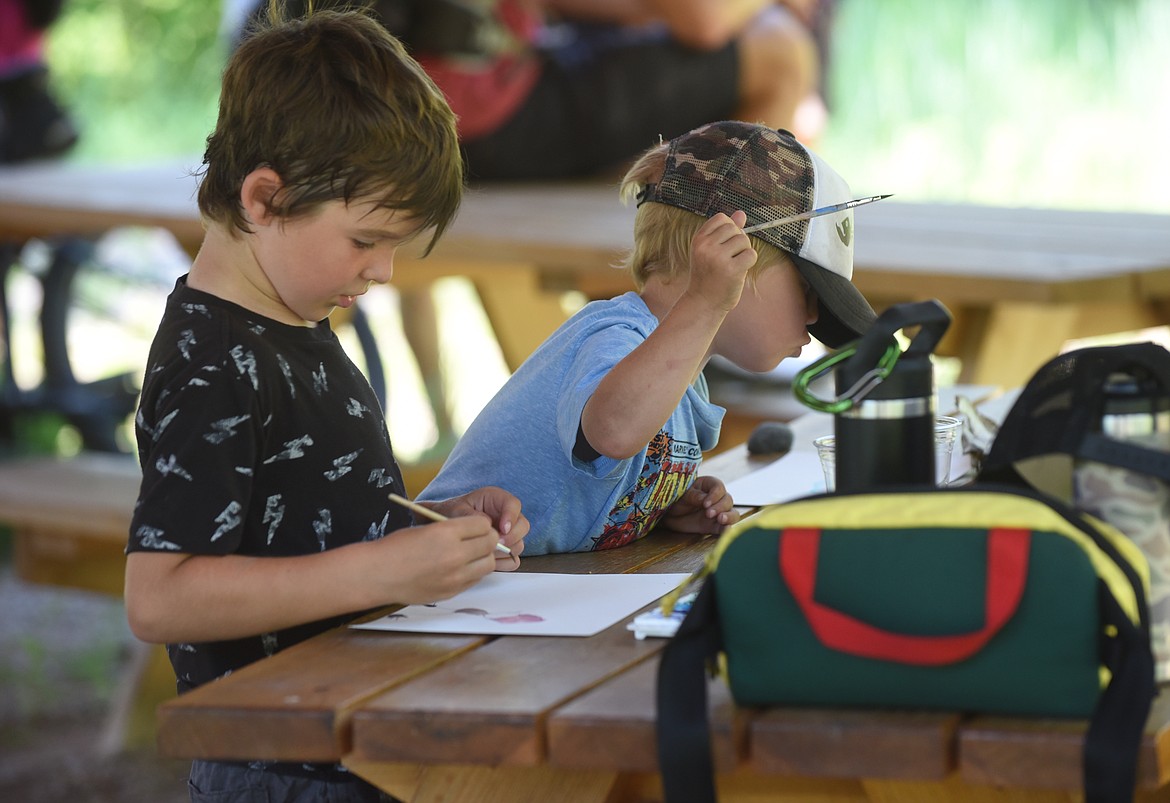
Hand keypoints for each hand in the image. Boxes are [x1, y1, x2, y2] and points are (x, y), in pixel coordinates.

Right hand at [368, 515, 502, 603]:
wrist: (378, 575)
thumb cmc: (396, 548)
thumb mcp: (426, 528)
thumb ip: (453, 529)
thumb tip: (478, 531)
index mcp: (446, 532)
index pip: (483, 524)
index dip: (481, 524)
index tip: (475, 526)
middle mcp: (454, 554)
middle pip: (490, 543)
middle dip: (487, 539)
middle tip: (478, 539)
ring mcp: (455, 576)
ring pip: (488, 564)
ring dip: (483, 557)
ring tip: (471, 555)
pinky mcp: (452, 591)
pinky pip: (475, 579)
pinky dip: (473, 572)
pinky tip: (460, 568)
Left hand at [428, 486, 528, 568]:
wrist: (443, 527)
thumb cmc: (451, 514)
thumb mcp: (457, 510)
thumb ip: (472, 515)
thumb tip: (488, 525)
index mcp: (496, 500)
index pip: (513, 504)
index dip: (511, 516)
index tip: (503, 528)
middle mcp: (505, 516)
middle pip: (523, 525)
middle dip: (512, 537)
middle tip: (497, 544)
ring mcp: (507, 534)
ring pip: (520, 544)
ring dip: (507, 551)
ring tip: (488, 553)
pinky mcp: (504, 549)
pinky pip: (513, 559)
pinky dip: (504, 562)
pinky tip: (490, 561)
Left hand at [659, 475, 740, 533]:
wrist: (669, 515)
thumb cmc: (676, 499)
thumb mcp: (682, 495)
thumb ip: (694, 497)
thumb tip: (705, 500)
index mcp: (709, 485)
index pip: (718, 487)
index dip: (715, 495)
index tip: (705, 504)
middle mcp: (717, 498)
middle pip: (727, 500)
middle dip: (720, 507)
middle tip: (708, 513)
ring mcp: (718, 512)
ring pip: (732, 513)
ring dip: (729, 517)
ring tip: (721, 520)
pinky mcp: (715, 526)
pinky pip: (725, 527)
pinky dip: (727, 529)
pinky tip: (726, 530)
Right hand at [684, 210, 756, 313]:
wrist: (703, 302)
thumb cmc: (708, 275)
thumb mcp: (710, 251)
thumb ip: (725, 232)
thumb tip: (741, 213)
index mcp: (699, 239)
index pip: (721, 219)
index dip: (729, 228)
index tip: (725, 244)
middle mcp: (706, 247)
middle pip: (734, 228)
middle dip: (738, 240)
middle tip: (731, 256)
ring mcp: (718, 258)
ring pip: (744, 241)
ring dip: (744, 251)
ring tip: (735, 263)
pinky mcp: (731, 270)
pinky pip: (751, 255)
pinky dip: (749, 262)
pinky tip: (739, 270)